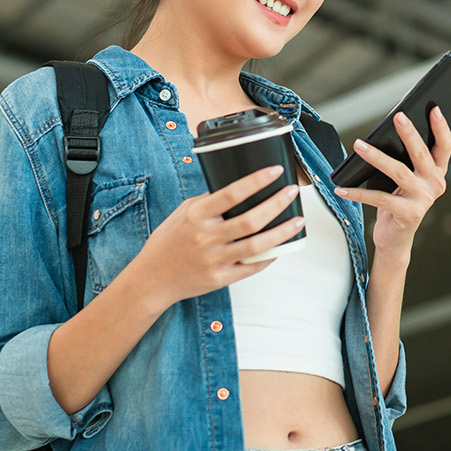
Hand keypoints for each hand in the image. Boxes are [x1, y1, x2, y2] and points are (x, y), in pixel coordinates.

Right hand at [128, 165, 305, 304]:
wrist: (152, 279)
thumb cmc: (167, 243)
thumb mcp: (182, 213)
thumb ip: (208, 202)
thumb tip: (237, 187)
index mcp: (196, 216)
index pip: (231, 193)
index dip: (256, 181)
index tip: (275, 171)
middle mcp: (206, 237)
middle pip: (250, 220)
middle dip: (277, 203)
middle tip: (292, 192)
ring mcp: (214, 259)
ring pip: (257, 245)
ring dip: (282, 232)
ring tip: (298, 221)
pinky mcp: (221, 278)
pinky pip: (252, 267)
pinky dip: (269, 256)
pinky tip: (281, 247)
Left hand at [335, 106, 450, 257]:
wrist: (396, 238)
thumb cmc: (399, 203)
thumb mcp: (405, 179)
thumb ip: (405, 160)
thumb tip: (385, 134)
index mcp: (437, 172)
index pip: (445, 146)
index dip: (442, 127)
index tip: (433, 108)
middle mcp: (435, 184)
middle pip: (422, 154)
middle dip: (410, 133)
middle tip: (398, 116)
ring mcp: (423, 199)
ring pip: (398, 172)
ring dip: (376, 157)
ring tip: (359, 145)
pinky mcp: (409, 214)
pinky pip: (379, 198)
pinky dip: (358, 193)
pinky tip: (342, 188)